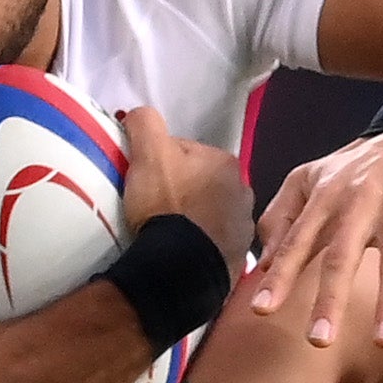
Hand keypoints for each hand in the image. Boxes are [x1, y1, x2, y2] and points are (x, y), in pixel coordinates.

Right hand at [113, 104, 252, 264]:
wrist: (181, 267)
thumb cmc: (166, 204)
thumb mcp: (148, 153)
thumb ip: (145, 123)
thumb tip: (139, 115)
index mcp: (225, 162)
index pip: (185, 152)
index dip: (160, 162)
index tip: (145, 178)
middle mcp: (244, 191)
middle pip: (200, 182)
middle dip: (181, 189)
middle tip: (154, 205)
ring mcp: (244, 227)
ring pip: (209, 213)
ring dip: (192, 218)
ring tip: (168, 230)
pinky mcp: (238, 258)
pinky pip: (212, 243)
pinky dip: (199, 244)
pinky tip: (181, 249)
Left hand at [247, 129, 382, 348]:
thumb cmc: (361, 168)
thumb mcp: (314, 178)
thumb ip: (284, 215)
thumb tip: (260, 260)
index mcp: (326, 195)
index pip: (298, 240)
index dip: (280, 275)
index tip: (262, 310)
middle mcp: (360, 197)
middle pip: (343, 254)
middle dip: (330, 299)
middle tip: (319, 341)